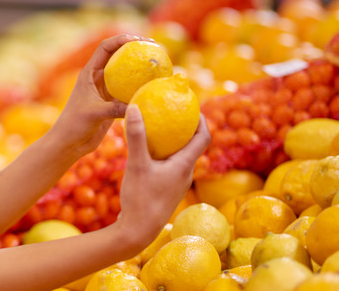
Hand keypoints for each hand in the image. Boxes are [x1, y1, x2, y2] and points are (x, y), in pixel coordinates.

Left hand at [48, 34, 151, 156]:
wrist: (70, 142)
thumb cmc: (75, 124)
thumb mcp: (95, 113)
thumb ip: (115, 108)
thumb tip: (138, 105)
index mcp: (89, 73)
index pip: (105, 48)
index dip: (121, 39)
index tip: (139, 40)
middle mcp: (98, 77)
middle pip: (118, 55)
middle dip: (136, 48)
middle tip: (156, 48)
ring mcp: (106, 89)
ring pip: (125, 72)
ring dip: (140, 67)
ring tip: (160, 63)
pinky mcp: (112, 102)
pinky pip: (129, 90)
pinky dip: (141, 86)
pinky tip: (156, 87)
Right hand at [116, 105, 210, 244]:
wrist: (137, 232)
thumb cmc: (141, 199)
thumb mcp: (137, 164)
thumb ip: (137, 136)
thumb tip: (135, 107)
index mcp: (184, 166)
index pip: (204, 138)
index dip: (202, 120)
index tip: (192, 106)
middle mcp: (185, 174)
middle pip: (193, 146)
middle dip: (186, 128)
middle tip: (173, 112)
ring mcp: (176, 184)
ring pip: (180, 157)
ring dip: (174, 142)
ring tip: (159, 128)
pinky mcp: (165, 190)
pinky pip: (169, 166)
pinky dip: (163, 154)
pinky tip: (145, 151)